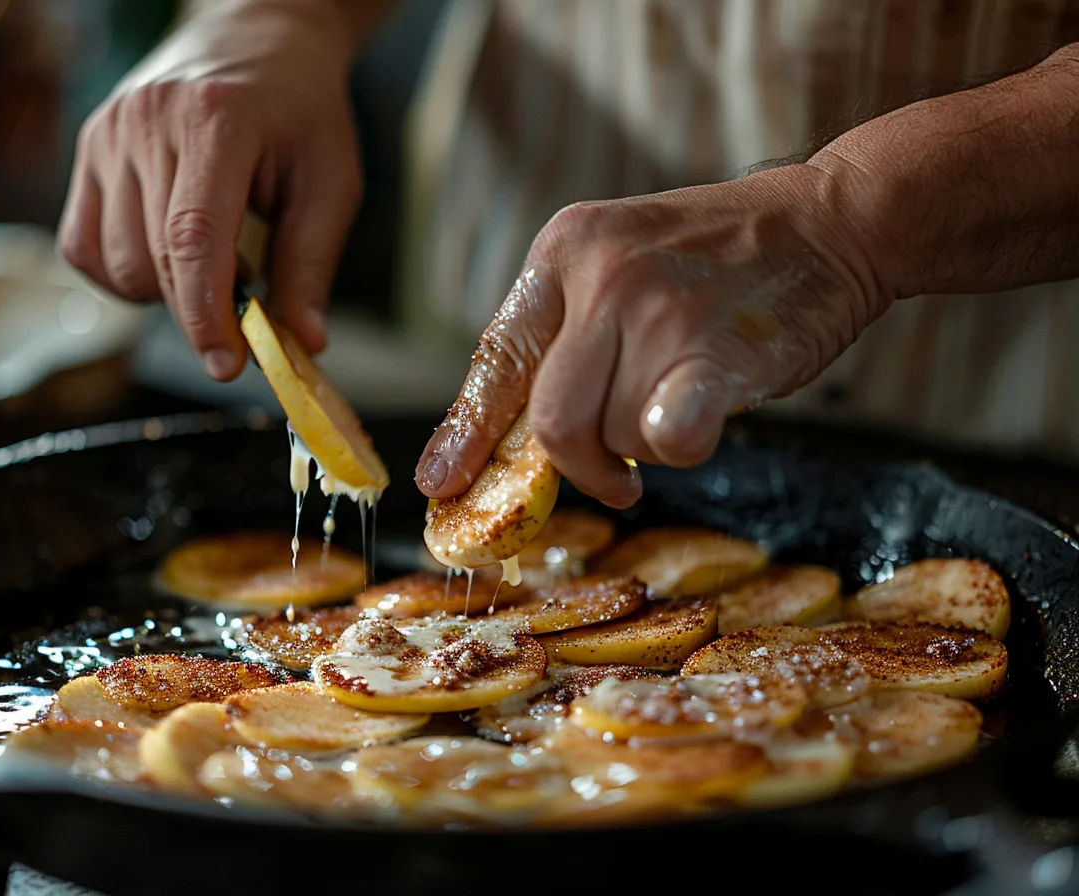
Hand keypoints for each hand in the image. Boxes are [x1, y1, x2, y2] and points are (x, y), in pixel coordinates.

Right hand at [57, 0, 363, 379]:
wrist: (257, 39)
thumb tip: (301, 342)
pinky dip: (125, 274)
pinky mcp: (87, 150)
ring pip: (118, 264)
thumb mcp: (331, 181)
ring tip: (214, 253)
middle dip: (199, 307)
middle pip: (153, 261)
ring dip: (166, 288)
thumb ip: (311, 264)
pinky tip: (167, 254)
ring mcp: (107, 133)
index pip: (192, 238)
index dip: (205, 314)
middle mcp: (146, 122)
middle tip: (247, 295)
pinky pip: (85, 247)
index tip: (228, 365)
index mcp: (215, 121)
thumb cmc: (300, 110)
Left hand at [415, 165, 890, 508]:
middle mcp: (597, 274)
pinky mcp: (713, 350)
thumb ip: (566, 336)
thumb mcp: (619, 261)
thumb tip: (507, 440)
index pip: (495, 360)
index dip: (466, 432)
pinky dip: (676, 447)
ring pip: (613, 436)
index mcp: (561, 250)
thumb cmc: (722, 260)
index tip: (441, 482)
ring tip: (688, 394)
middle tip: (614, 476)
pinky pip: (667, 437)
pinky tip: (694, 424)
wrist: (834, 219)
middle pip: (548, 419)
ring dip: (648, 444)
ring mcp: (654, 308)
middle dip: (580, 464)